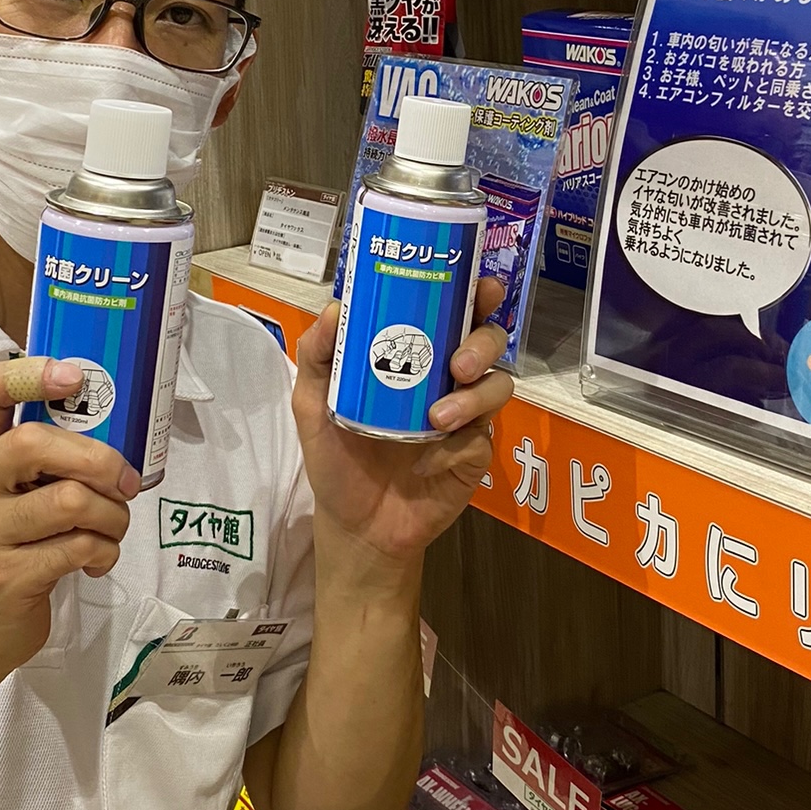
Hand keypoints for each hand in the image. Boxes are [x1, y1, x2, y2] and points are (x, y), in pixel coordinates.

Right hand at [0, 358, 140, 692]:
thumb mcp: (0, 498)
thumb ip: (36, 464)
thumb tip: (113, 433)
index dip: (31, 374)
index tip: (75, 377)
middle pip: (35, 443)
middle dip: (100, 460)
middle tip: (126, 483)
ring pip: (71, 501)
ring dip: (113, 515)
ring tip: (113, 528)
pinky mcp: (7, 578)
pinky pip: (79, 547)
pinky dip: (105, 551)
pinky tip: (98, 560)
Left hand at [291, 277, 513, 569]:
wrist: (355, 525)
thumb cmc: (336, 459)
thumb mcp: (312, 404)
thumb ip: (317, 356)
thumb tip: (334, 307)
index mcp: (414, 356)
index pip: (452, 312)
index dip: (472, 293)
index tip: (478, 283)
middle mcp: (446, 379)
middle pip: (489, 339)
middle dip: (483, 339)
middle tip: (458, 361)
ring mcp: (466, 416)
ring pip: (498, 383)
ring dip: (475, 392)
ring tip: (440, 413)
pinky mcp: (475, 453)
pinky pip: (483, 434)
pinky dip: (459, 438)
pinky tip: (431, 451)